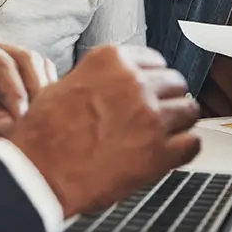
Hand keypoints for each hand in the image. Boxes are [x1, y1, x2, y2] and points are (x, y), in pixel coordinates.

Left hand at [0, 31, 56, 154]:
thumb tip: (10, 126)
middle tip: (35, 124)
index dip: (15, 91)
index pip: (1, 63)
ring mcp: (5, 64)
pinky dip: (43, 104)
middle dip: (34, 92)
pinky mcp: (15, 83)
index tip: (20, 120)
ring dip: (42, 98)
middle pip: (27, 61)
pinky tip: (36, 125)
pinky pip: (40, 87)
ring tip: (36, 127)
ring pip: (39, 72)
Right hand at [8, 45, 200, 218]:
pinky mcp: (160, 152)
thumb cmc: (43, 133)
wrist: (39, 171)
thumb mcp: (65, 85)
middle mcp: (134, 83)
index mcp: (111, 61)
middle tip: (157, 112)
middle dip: (167, 97)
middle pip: (175, 82)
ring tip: (166, 133)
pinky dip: (184, 148)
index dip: (151, 77)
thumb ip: (98, 79)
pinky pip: (192, 144)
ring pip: (189, 110)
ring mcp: (150, 116)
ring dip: (179, 122)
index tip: (150, 87)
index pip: (154, 60)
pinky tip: (171, 152)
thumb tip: (114, 85)